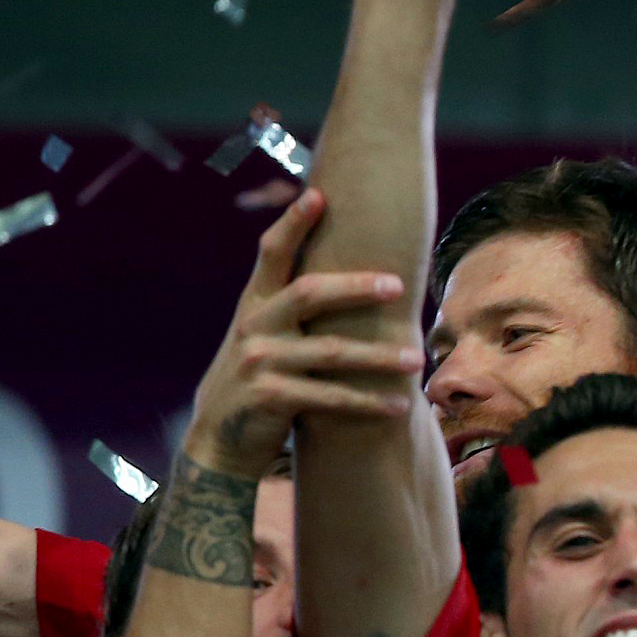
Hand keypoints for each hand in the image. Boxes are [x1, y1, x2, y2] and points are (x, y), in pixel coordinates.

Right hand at [184, 188, 421, 478]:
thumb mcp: (263, 340)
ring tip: (417, 360)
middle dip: (356, 287)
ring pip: (331, 352)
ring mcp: (258, 362)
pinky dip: (368, 403)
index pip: (271, 255)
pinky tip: (399, 405)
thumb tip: (347, 278)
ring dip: (379, 357)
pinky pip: (330, 397)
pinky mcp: (269, 397)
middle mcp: (252, 327)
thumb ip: (290, 312)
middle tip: (399, 285)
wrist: (219, 442)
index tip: (317, 194)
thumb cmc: (257, 383)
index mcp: (254, 306)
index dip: (292, 224)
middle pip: (308, 293)